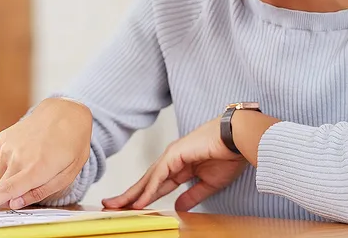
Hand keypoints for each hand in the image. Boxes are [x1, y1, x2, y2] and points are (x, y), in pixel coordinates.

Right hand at [0, 98, 92, 212]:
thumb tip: (13, 203)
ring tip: (32, 166)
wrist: (65, 113)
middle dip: (8, 197)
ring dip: (9, 181)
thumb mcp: (67, 175)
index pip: (7, 190)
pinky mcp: (2, 138)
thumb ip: (39, 192)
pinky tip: (25, 155)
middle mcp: (18, 156)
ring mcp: (8, 145)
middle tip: (29, 188)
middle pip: (0, 188)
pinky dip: (8, 166)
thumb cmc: (71, 146)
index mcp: (38, 167)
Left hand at [103, 117, 247, 210]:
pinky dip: (149, 188)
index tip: (129, 208)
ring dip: (133, 193)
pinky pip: (160, 175)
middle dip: (129, 195)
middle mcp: (171, 160)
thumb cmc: (228, 156)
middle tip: (110, 205)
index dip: (142, 197)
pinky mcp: (175, 154)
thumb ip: (192, 195)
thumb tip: (179, 206)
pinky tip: (140, 200)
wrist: (237, 140)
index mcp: (179, 167)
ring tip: (118, 205)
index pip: (156, 185)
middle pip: (146, 182)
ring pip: (148, 179)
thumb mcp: (208, 184)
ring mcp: (171, 156)